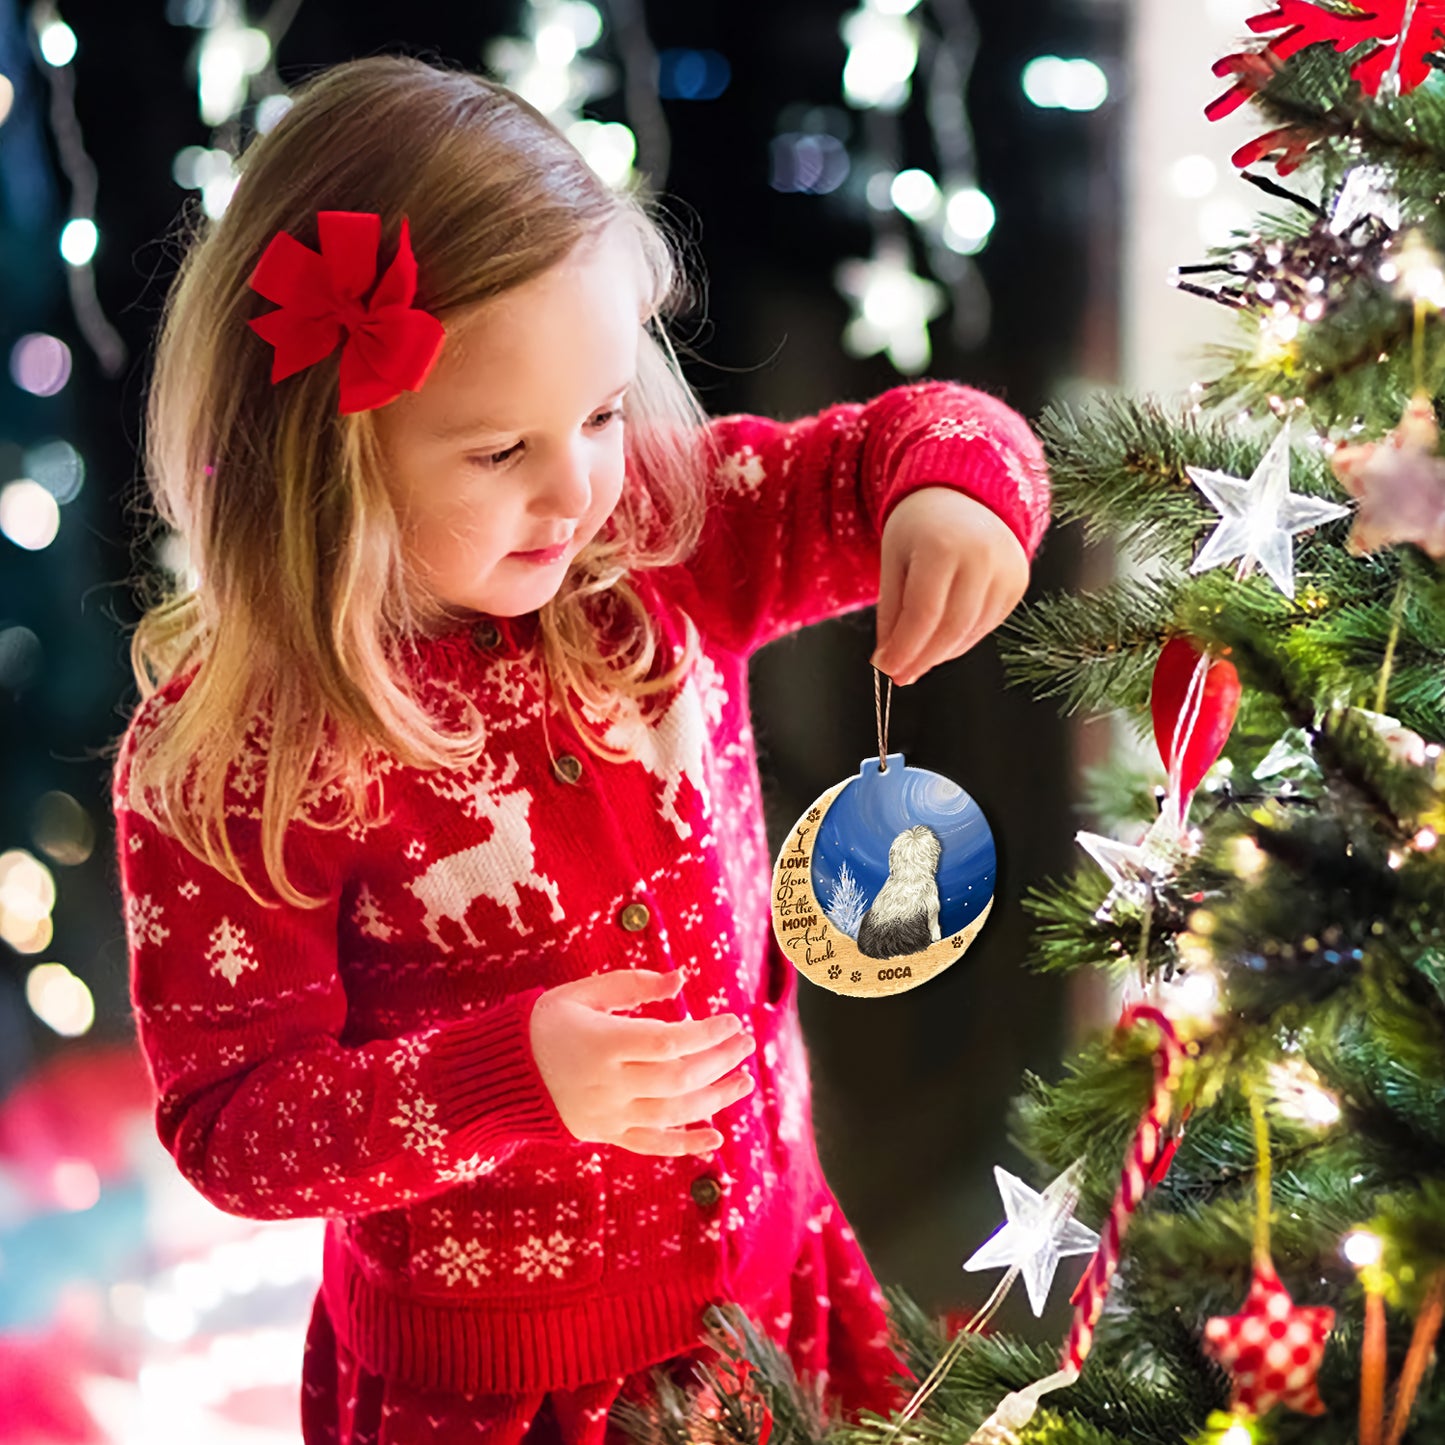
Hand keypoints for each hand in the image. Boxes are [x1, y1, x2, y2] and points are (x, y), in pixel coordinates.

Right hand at [530, 967, 756, 1155]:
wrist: (499, 1074)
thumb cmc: (544, 1023)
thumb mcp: (582, 993)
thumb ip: (633, 985)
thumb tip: (681, 980)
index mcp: (603, 1043)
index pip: (669, 1042)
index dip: (706, 1033)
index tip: (732, 1020)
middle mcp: (609, 1084)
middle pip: (678, 1078)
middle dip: (719, 1061)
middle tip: (746, 1044)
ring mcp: (608, 1114)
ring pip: (673, 1113)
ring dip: (715, 1098)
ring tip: (744, 1081)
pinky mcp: (606, 1134)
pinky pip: (651, 1144)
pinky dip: (685, 1144)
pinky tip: (716, 1137)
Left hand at [871, 487, 1029, 685]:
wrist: (963, 497)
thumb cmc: (919, 529)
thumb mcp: (893, 562)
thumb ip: (891, 613)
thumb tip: (888, 663)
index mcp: (943, 546)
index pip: (923, 614)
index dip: (904, 648)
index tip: (886, 669)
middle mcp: (982, 557)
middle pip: (950, 628)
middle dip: (921, 658)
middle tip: (899, 675)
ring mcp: (1006, 570)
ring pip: (970, 632)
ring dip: (940, 653)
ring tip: (916, 657)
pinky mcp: (1018, 583)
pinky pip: (986, 625)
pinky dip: (960, 640)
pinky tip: (941, 640)